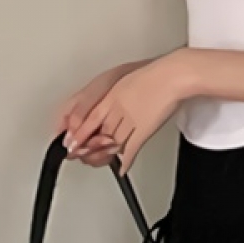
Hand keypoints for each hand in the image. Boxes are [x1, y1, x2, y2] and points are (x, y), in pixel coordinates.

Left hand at [66, 51, 193, 172]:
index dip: (78, 134)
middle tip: (81, 154)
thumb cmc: (155, 75)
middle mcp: (118, 108)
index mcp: (112, 95)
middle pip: (99, 133)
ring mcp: (131, 120)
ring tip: (99, 159)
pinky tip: (122, 168)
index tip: (70, 143)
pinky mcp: (144, 130)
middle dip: (89, 146)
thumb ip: (116, 94)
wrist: (173, 75)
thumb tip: (111, 102)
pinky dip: (126, 161)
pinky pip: (131, 149)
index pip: (89, 119)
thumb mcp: (126, 79)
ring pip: (113, 143)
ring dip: (105, 154)